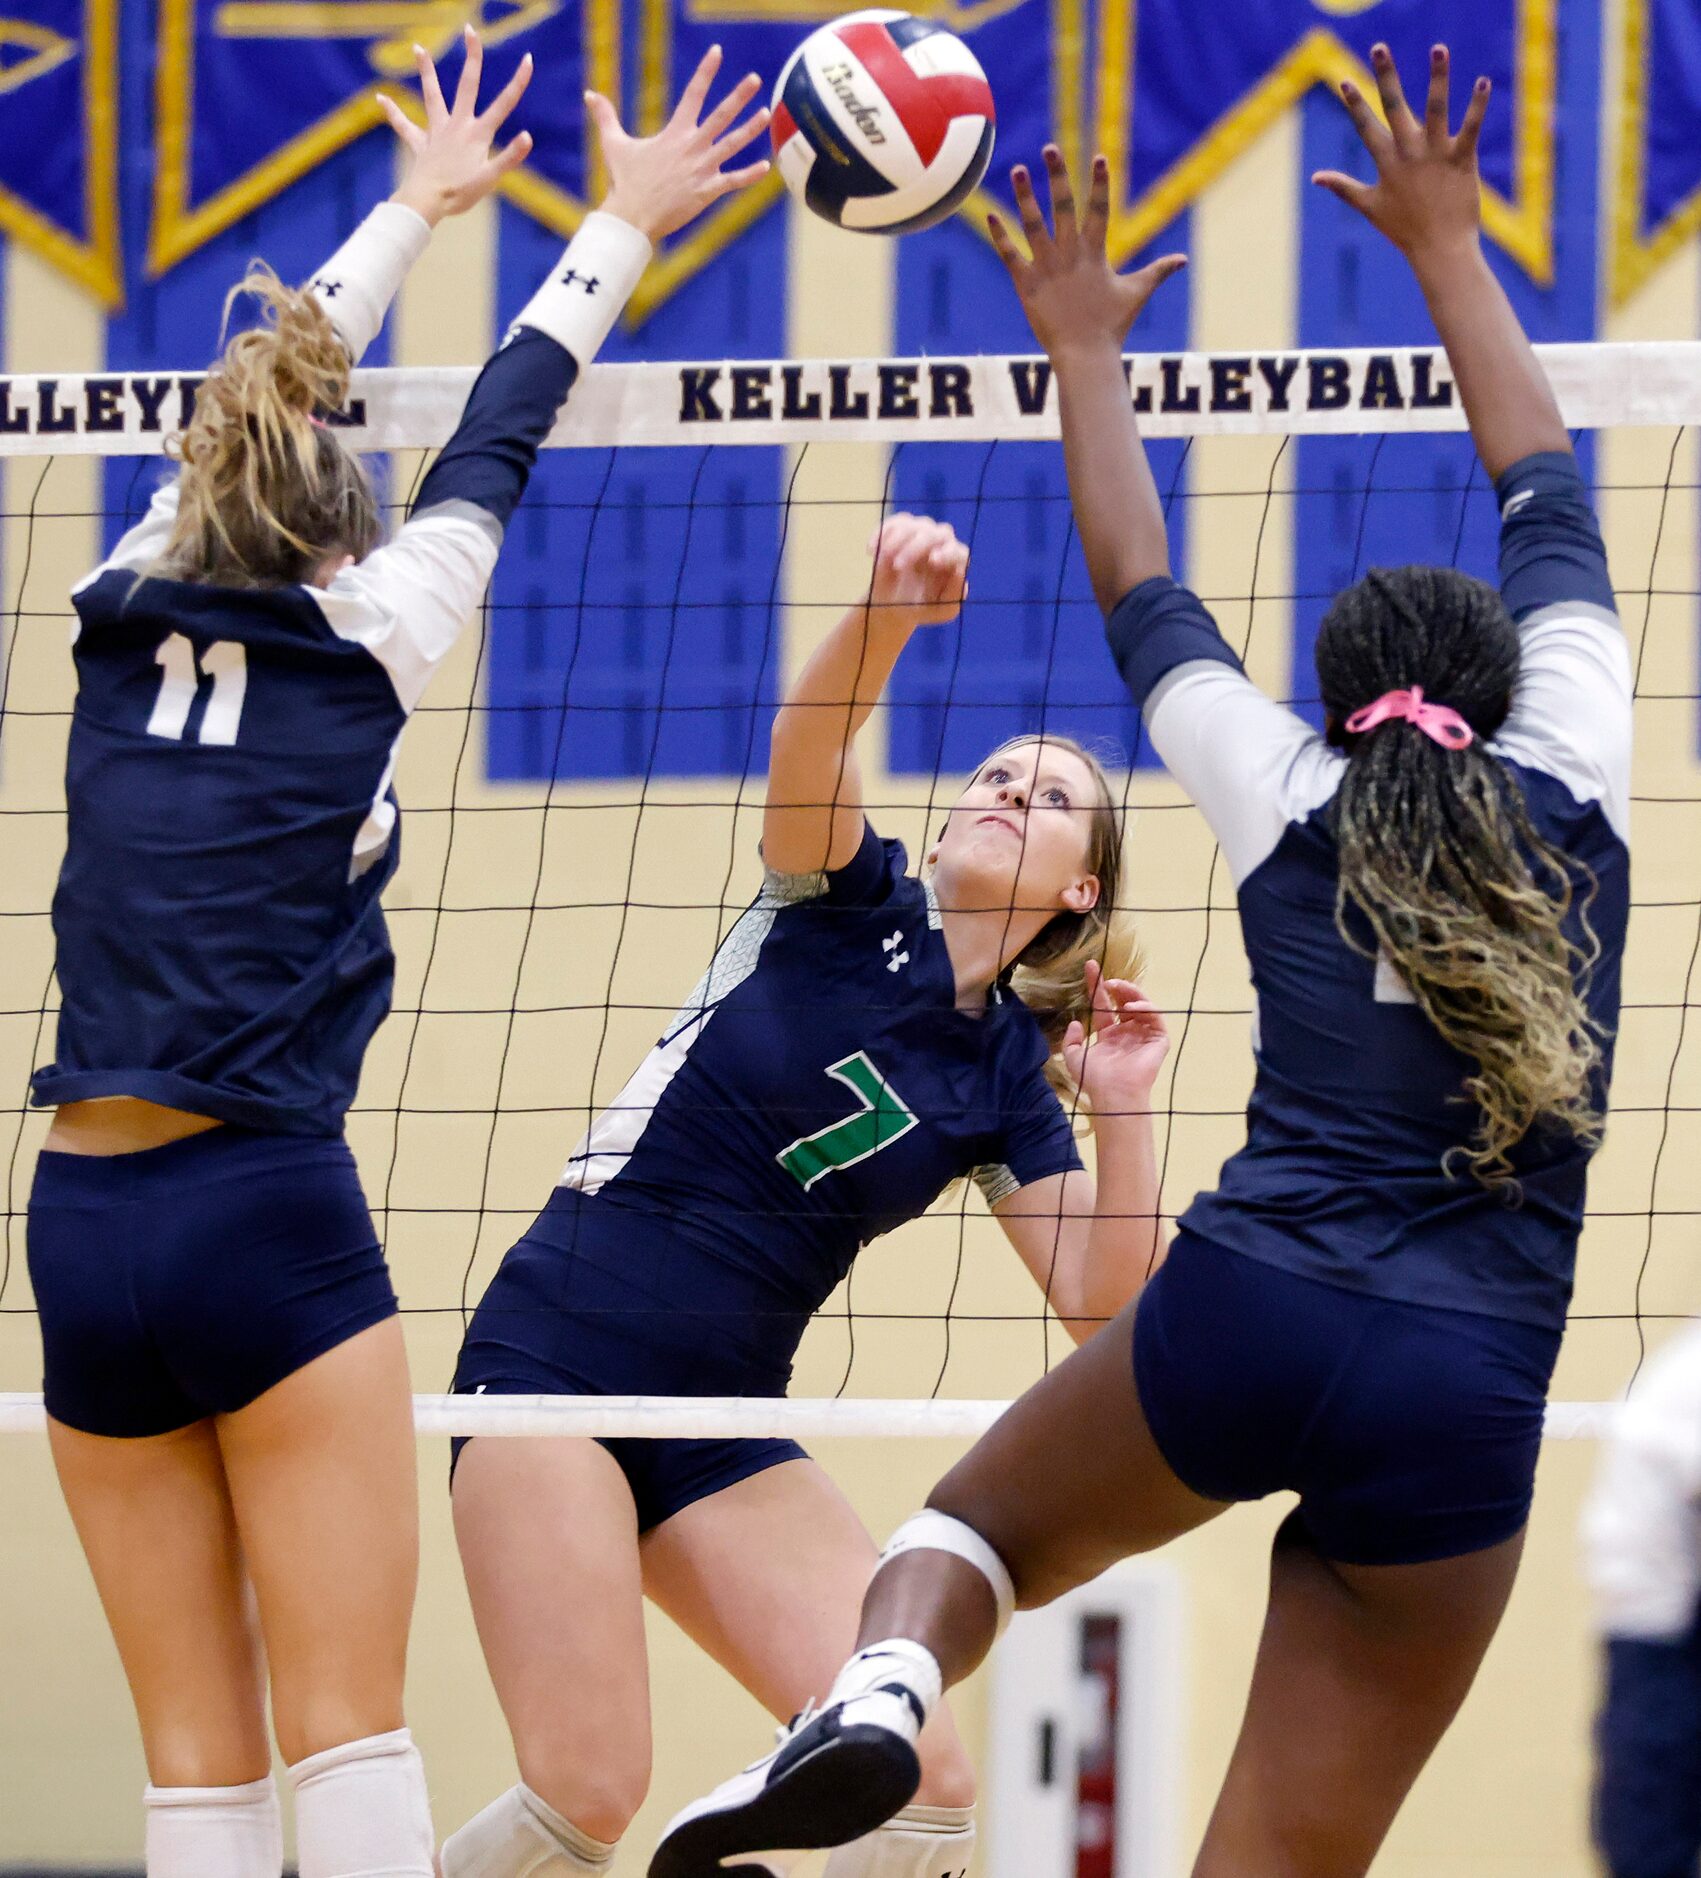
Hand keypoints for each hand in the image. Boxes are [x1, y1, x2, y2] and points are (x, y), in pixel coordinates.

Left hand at [382, 28, 533, 227]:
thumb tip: (527, 136)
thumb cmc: (460, 193)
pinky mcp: (421, 144)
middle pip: (467, 85)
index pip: (503, 104)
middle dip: (472, 57)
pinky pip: (405, 126)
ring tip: (418, 48)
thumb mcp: (491, 178)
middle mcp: (457, 126)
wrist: (427, 201)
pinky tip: (381, 98)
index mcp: (477, 134)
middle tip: (470, 30)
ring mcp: (437, 132)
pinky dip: (393, 113)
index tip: (527, 59)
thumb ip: (510, 157)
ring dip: (426, 71)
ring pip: (432, 95)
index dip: (518, 82)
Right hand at [591, 46, 770, 242]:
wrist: (633, 216)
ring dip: (751, 128)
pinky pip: (733, 181)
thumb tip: (589, 94)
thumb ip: (606, 116)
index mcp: (674, 133)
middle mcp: (692, 147)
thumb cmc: (624, 181)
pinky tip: (766, 166)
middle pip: (721, 115)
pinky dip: (749, 174)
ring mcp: (702, 169)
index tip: (717, 52)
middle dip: (739, 96)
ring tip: (766, 112)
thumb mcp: (614, 144)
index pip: (693, 94)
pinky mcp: (707, 191)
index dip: (706, 71)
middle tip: (755, 79)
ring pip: (732, 144)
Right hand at [863, 515, 968, 631]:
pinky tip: (871, 550)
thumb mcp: (941, 611)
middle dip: (915, 548)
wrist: (895, 605)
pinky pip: (893, 524)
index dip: (947, 554)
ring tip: (881, 560)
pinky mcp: (900, 527)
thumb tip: (958, 571)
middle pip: (934, 535)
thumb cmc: (922, 607)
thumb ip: (954, 595)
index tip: (933, 561)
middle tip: (898, 566)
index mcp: (955, 561)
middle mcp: (941, 541)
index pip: (958, 552)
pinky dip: (880, 535)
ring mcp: (921, 530)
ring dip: (895, 541)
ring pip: (912, 526)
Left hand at [988, 147, 1184, 359]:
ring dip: (1024, 195)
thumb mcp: (1136, 293)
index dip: (1099, 182)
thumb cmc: (1112, 326)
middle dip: (1057, 175)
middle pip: (1063, 206)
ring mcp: (1047, 268)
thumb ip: (1158, 271)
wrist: (1085, 356)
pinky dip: (1000, 236)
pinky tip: (991, 215)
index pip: (1099, 209)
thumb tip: (1183, 259)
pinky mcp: (1027, 284)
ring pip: (1033, 224)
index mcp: (1096, 253)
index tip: (1099, 156)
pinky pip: (1010, 255)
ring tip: (1018, 169)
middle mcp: (1070, 254)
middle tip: (1049, 147)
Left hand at [1063, 961, 1168, 1115]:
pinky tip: (1131, 1008)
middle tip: (1108, 981)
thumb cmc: (1094, 1079)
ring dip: (1131, 993)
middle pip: (1125, 1001)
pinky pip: (1156, 1018)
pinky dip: (1146, 1008)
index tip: (1090, 966)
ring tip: (1118, 988)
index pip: (1104, 1005)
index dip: (1097, 986)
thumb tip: (1076, 1022)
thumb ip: (1071, 1040)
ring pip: (1142, 1005)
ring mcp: (1144, 1035)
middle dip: (1118, 987)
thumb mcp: (1073, 1057)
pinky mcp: (1158, 1040)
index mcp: (1109, 1035)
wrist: (1113, 1093)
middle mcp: (1127, 1032)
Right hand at [1312, 43, 1489, 269]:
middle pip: (1394, 106)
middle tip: (1379, 47)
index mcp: (1386, 163)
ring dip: (1437, 77)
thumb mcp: (1370, 206)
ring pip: (1435, 109)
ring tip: (1438, 48)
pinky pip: (1469, 128)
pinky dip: (1477, 106)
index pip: (1366, 126)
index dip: (1354, 103)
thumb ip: (1343, 187)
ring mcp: (1435, 155)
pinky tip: (1482, 82)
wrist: (1439, 250)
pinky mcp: (1461, 160)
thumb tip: (1316, 177)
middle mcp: (1408, 154)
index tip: (1344, 79)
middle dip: (1385, 76)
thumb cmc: (1404, 230)